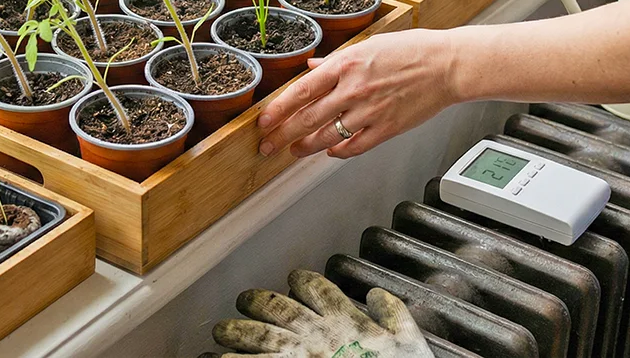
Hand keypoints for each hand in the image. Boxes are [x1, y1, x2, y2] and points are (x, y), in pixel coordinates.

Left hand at [203, 270, 432, 357]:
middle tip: (243, 301)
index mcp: (342, 321)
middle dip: (257, 302)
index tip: (294, 279)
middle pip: (277, 310)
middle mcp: (316, 335)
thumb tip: (376, 295)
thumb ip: (393, 313)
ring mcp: (299, 357)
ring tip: (221, 332)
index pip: (316, 288)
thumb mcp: (408, 340)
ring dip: (238, 332)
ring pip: (260, 336)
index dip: (302, 281)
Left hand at [258, 30, 456, 158]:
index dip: (278, 109)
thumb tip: (312, 67)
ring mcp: (370, 111)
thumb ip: (336, 61)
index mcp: (345, 64)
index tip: (263, 121)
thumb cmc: (411, 51)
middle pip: (308, 118)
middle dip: (283, 135)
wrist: (447, 65)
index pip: (301, 91)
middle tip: (267, 146)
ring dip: (306, 146)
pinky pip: (355, 146)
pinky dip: (339, 152)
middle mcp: (353, 89)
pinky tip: (330, 152)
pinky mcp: (387, 128)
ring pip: (328, 136)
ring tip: (293, 150)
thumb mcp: (368, 46)